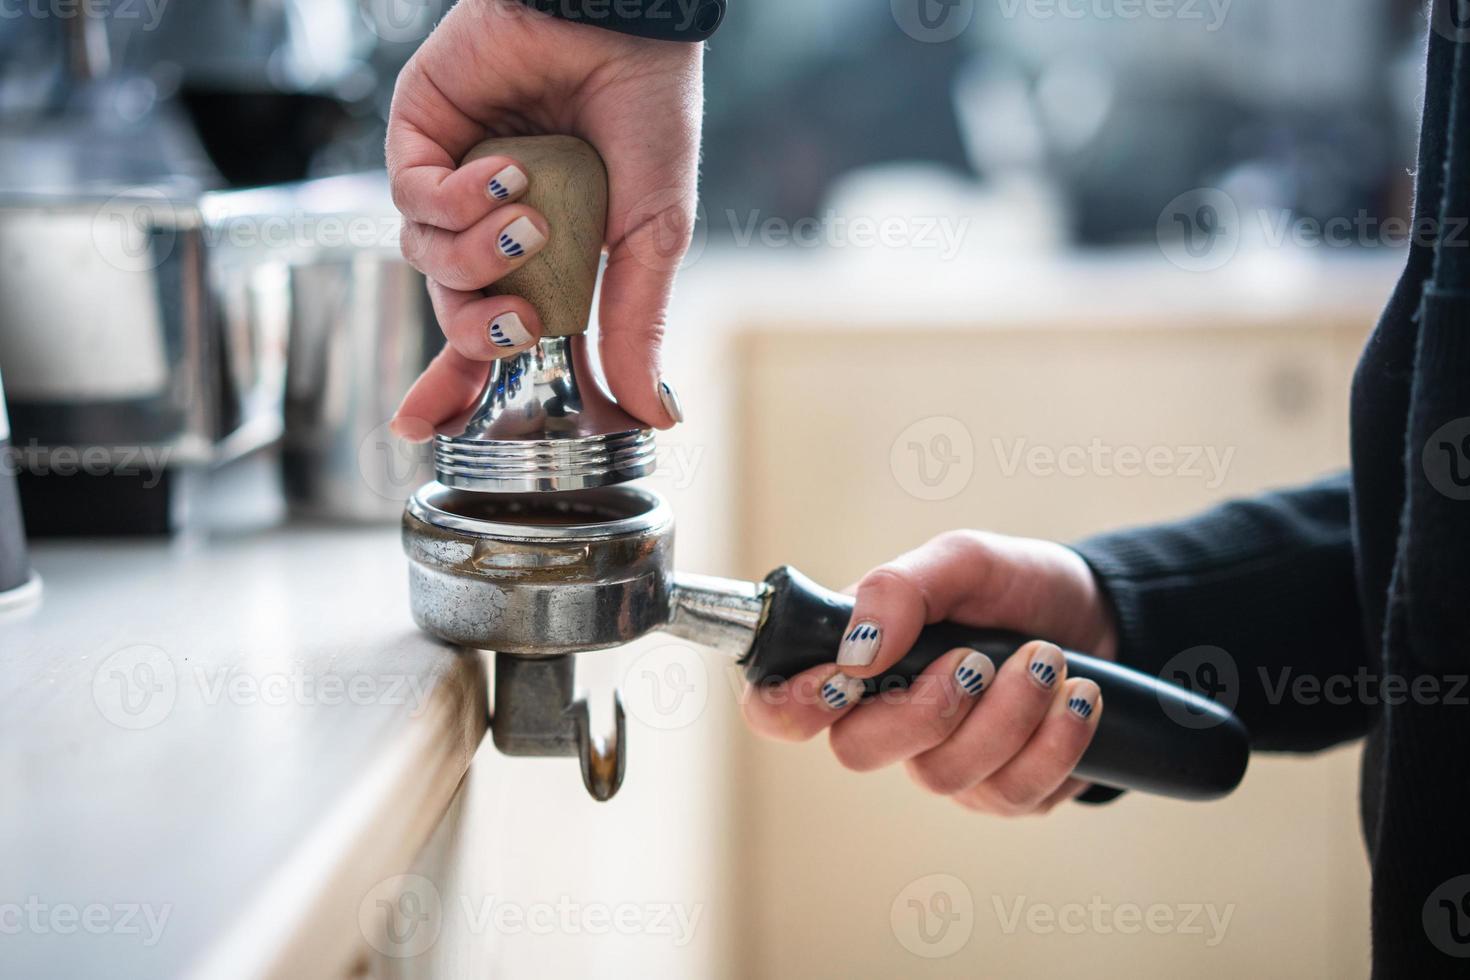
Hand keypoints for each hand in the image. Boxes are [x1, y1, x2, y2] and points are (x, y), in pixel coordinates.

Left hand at [385, 1, 701, 438]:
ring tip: (528, 218)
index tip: (428, 431)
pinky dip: (453, 202)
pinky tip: (501, 176)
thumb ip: (637, 324)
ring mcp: (452, 180)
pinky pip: (409, 200)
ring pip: (426, 260)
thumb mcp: (653, 235)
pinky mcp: (420, 134)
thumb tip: (657, 416)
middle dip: (478, 331)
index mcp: (544, 255)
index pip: (491, 333)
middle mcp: (490, 224)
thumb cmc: (648, 115)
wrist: (622, 22)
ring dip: (476, 255)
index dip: (458, 384)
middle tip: (519, 321)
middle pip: (452, 310)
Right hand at [743, 531, 1119, 815]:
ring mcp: (944, 763)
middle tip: (976, 659)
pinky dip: (1054, 739)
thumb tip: (856, 648)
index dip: (790, 706)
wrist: (1101, 616)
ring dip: (1006, 713)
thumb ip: (898, 588)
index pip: (778, 707)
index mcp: (856, 661)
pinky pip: (1012, 794)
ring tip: (1048, 658)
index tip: (843, 679)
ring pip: (941, 776)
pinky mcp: (1003, 794)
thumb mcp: (962, 560)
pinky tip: (1078, 696)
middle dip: (923, 706)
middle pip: (856, 752)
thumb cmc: (1014, 586)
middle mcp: (888, 721)